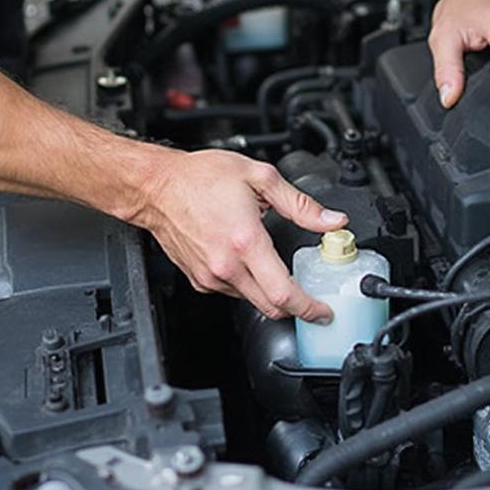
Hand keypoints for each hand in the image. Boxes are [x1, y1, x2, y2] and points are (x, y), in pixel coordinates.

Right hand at [131, 148, 347, 320]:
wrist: (157, 185)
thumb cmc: (201, 177)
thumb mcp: (260, 178)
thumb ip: (301, 205)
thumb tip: (332, 220)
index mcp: (246, 241)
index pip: (284, 293)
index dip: (309, 308)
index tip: (323, 312)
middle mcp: (227, 265)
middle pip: (270, 307)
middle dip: (297, 309)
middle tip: (313, 302)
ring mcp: (210, 275)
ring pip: (251, 300)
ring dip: (271, 295)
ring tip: (283, 276)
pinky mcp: (199, 278)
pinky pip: (232, 291)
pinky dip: (249, 286)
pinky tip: (253, 266)